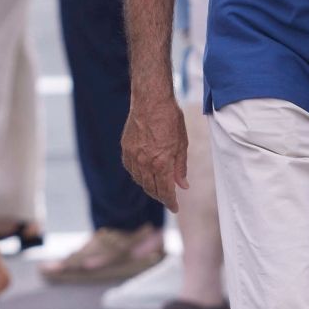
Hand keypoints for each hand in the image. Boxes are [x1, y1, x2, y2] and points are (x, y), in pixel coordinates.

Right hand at [123, 93, 188, 209]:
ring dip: (149, 187)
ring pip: (139, 181)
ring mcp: (133, 156)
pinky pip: (130, 169)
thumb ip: (180, 167)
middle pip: (151, 189)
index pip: (165, 192)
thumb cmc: (170, 119)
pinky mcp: (125, 148)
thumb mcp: (182, 144)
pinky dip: (138, 175)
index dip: (171, 202)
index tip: (175, 208)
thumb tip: (183, 185)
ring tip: (157, 188)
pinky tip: (144, 174)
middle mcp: (145, 163)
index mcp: (161, 164)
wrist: (151, 100)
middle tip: (168, 199)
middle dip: (161, 197)